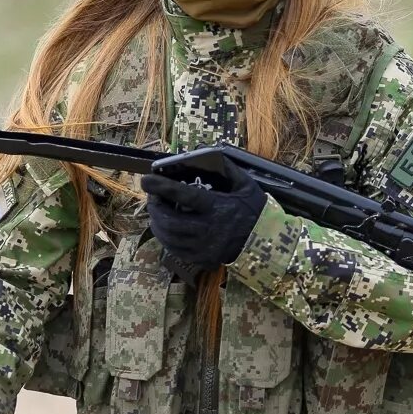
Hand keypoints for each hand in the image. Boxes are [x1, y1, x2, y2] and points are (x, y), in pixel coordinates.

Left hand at [141, 159, 266, 268]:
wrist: (267, 242)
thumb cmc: (255, 210)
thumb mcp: (245, 185)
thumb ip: (227, 169)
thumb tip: (211, 154)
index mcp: (217, 207)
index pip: (183, 196)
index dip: (162, 187)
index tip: (145, 180)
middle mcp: (208, 229)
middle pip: (170, 220)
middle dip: (155, 208)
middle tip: (152, 198)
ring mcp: (205, 247)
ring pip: (170, 237)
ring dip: (157, 224)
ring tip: (155, 214)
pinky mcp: (203, 259)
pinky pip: (176, 251)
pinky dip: (166, 240)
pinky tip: (165, 230)